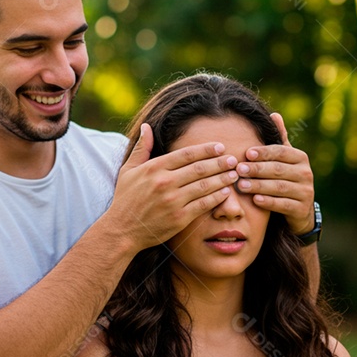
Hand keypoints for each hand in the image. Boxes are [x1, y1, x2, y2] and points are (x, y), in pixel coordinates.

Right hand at [107, 124, 238, 252]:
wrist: (121, 230)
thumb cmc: (125, 199)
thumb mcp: (128, 170)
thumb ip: (141, 148)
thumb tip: (146, 126)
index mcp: (154, 168)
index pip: (186, 154)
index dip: (206, 149)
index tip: (220, 147)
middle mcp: (165, 183)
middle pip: (199, 168)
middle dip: (220, 163)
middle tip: (234, 159)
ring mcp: (173, 201)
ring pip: (204, 186)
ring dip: (222, 178)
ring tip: (234, 174)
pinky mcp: (179, 218)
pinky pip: (203, 205)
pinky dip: (216, 197)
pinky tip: (226, 192)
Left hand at [236, 112, 315, 235]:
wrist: (300, 209)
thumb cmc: (286, 178)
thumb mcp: (285, 159)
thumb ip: (280, 139)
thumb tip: (274, 114)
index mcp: (300, 158)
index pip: (281, 152)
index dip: (264, 152)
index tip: (247, 153)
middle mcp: (306, 173)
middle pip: (278, 169)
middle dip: (257, 169)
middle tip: (239, 169)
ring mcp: (305, 191)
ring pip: (279, 187)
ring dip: (259, 185)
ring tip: (241, 185)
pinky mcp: (302, 208)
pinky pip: (283, 204)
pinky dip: (269, 202)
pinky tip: (255, 200)